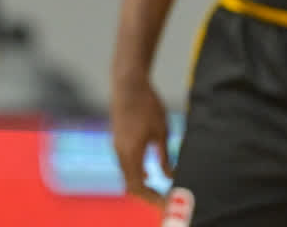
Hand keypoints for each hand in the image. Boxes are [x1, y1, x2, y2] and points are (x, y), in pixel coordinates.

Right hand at [110, 76, 173, 207]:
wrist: (128, 83)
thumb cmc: (147, 105)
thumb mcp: (162, 131)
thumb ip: (165, 156)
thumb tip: (169, 176)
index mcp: (131, 152)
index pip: (138, 186)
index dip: (152, 198)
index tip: (167, 202)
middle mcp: (120, 151)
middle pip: (130, 184)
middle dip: (147, 195)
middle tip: (164, 200)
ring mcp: (116, 145)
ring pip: (126, 174)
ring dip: (141, 184)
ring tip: (159, 190)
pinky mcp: (117, 139)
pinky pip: (124, 164)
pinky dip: (135, 173)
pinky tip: (147, 173)